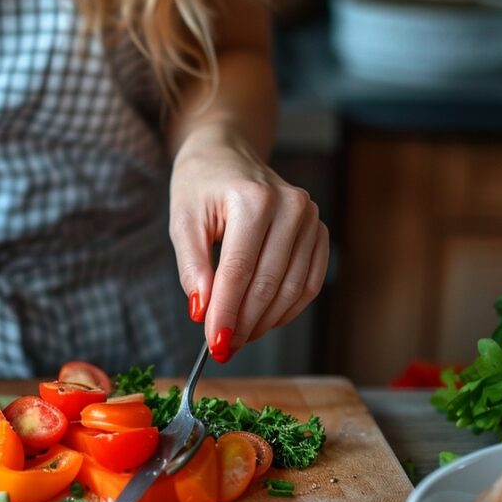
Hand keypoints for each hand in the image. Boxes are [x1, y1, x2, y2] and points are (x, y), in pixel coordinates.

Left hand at [168, 127, 327, 362]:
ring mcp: (311, 218)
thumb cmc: (200, 184)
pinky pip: (309, 282)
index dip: (226, 312)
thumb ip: (193, 267)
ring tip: (238, 336)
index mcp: (253, 199)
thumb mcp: (183, 221)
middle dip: (243, 323)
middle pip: (268, 283)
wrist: (226, 153)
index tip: (213, 344)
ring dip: (265, 321)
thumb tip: (202, 312)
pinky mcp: (319, 231)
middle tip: (223, 348)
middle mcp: (291, 207)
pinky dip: (287, 309)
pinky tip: (263, 321)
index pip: (239, 271)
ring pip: (292, 288)